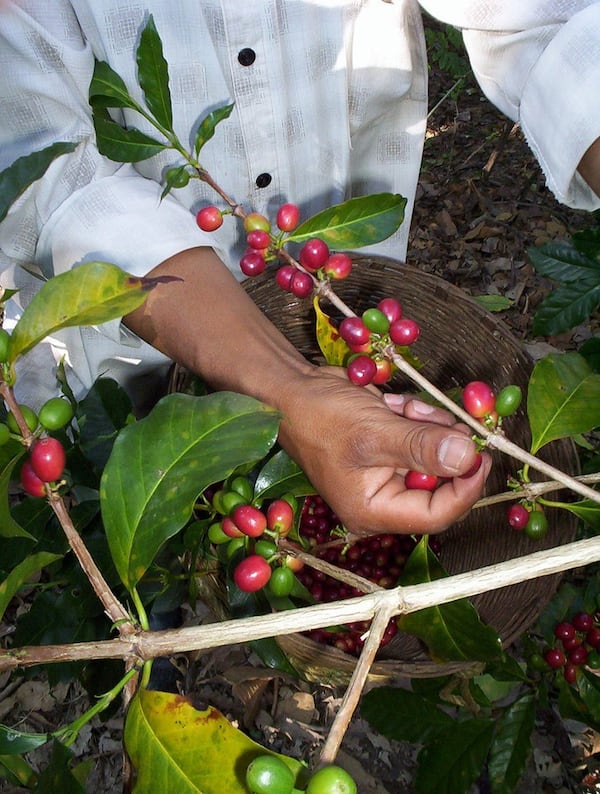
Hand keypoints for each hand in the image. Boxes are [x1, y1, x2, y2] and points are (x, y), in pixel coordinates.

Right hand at [124, 248, 489, 535]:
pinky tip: (396, 405)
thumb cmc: (322, 418)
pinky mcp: (388, 450)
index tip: (483, 454)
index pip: (436, 514)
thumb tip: (468, 455)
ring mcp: (386, 474)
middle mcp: (382, 499)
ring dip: (428, 427)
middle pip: (439, 484)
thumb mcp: (374, 432)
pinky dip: (416, 419)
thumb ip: (421, 447)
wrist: (292, 390)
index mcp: (374, 511)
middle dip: (443, 447)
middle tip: (443, 419)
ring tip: (404, 408)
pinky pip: (420, 440)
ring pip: (433, 457)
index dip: (465, 487)